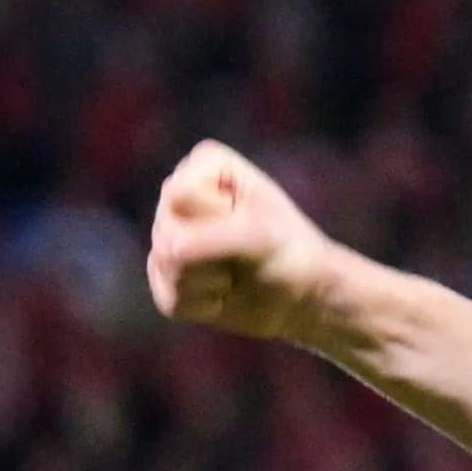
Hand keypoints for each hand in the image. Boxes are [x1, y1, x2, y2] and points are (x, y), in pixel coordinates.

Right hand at [145, 140, 342, 342]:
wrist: (305, 297)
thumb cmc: (290, 254)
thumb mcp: (259, 236)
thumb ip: (207, 238)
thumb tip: (167, 254)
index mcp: (204, 166)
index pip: (181, 194)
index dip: (218, 216)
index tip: (252, 222)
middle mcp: (177, 196)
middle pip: (169, 231)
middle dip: (215, 252)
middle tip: (246, 252)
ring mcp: (167, 237)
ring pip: (166, 264)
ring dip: (212, 280)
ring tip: (235, 273)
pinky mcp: (166, 279)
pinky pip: (171, 298)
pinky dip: (206, 304)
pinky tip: (225, 294)